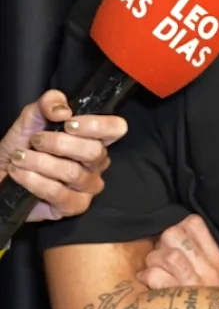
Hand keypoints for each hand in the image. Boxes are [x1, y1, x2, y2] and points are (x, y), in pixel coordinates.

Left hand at [0, 90, 127, 221]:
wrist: (0, 173)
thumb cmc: (23, 145)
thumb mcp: (33, 116)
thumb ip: (49, 103)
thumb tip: (63, 111)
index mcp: (95, 138)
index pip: (116, 128)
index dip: (97, 125)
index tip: (68, 124)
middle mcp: (97, 163)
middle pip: (94, 151)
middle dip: (59, 144)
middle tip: (36, 140)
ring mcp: (88, 186)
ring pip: (73, 172)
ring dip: (41, 162)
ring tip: (20, 157)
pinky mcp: (74, 206)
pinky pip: (59, 193)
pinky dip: (35, 181)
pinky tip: (20, 173)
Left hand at [138, 214, 218, 288]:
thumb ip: (206, 259)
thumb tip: (177, 238)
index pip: (194, 223)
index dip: (177, 227)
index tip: (173, 241)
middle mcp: (209, 271)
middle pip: (174, 235)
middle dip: (161, 244)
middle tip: (160, 256)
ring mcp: (194, 286)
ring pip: (166, 255)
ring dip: (153, 261)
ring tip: (152, 269)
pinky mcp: (178, 301)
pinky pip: (156, 276)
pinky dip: (147, 277)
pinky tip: (147, 282)